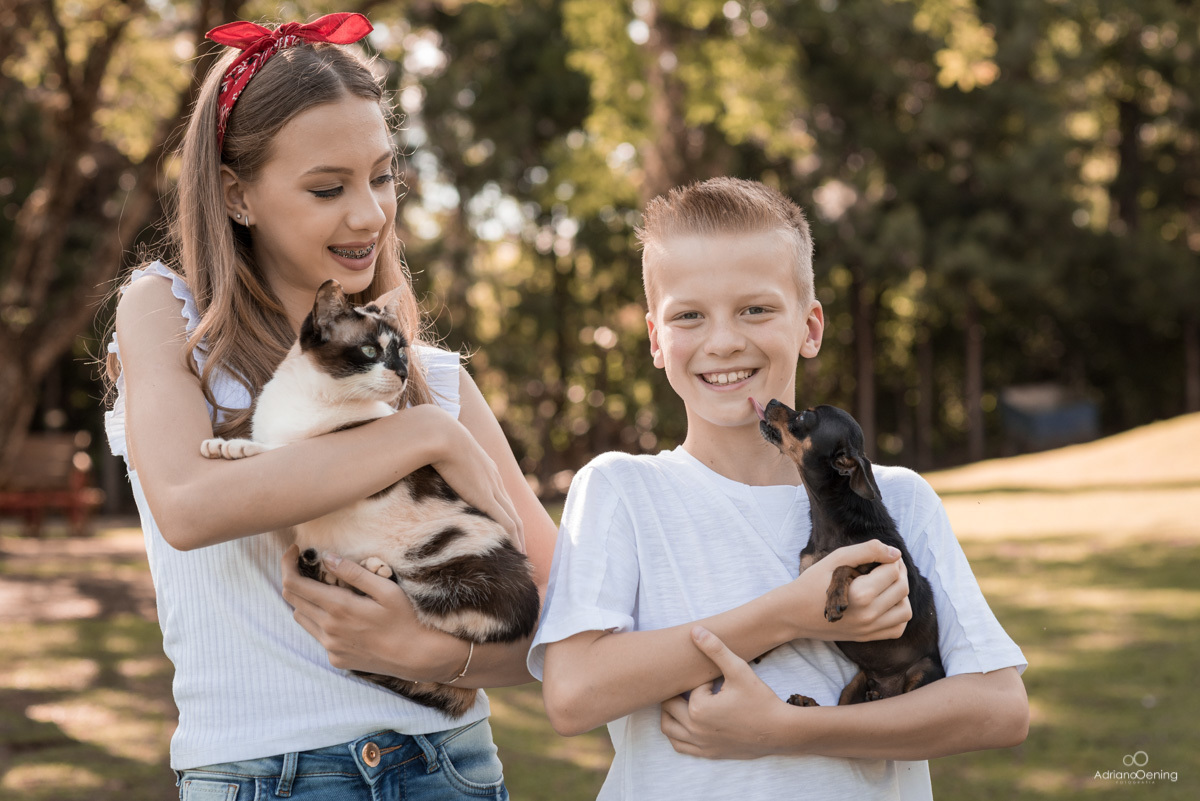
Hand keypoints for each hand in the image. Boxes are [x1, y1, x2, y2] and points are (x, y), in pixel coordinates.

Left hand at [280, 545, 457, 680]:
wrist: (417, 657)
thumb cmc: (406, 618)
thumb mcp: (386, 589)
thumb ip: (354, 573)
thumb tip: (327, 558)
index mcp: (339, 608)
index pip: (294, 584)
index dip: (287, 564)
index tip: (295, 551)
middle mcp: (329, 629)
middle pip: (293, 599)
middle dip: (295, 578)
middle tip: (309, 565)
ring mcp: (331, 647)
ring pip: (302, 617)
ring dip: (306, 600)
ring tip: (326, 590)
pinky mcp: (336, 658)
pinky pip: (318, 635)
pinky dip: (321, 620)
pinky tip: (343, 616)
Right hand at [420, 407, 523, 549]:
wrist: (441, 435)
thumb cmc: (436, 441)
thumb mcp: (444, 454)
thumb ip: (442, 464)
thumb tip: (427, 469)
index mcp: (487, 469)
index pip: (501, 496)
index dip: (506, 513)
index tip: (508, 528)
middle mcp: (495, 480)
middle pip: (512, 509)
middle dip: (518, 529)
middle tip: (521, 547)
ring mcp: (493, 489)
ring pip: (514, 519)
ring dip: (520, 538)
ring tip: (522, 555)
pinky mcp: (486, 498)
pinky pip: (506, 522)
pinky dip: (513, 537)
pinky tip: (517, 550)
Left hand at [660, 627, 789, 758]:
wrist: (780, 731)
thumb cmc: (760, 700)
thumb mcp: (738, 670)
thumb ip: (715, 649)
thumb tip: (695, 630)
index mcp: (699, 709)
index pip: (688, 688)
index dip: (702, 681)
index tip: (718, 682)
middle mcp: (695, 730)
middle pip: (668, 706)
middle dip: (678, 693)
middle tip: (695, 686)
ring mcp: (700, 745)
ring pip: (668, 729)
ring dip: (670, 714)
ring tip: (686, 701)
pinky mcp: (708, 754)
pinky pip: (680, 746)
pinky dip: (677, 734)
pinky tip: (690, 722)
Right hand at [793, 540, 910, 641]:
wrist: (793, 613)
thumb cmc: (812, 582)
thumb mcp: (836, 559)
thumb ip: (867, 551)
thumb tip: (895, 553)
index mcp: (861, 594)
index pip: (893, 571)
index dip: (891, 559)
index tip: (881, 555)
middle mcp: (868, 615)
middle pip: (902, 589)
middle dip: (899, 572)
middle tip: (887, 564)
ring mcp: (869, 629)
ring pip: (905, 611)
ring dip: (902, 594)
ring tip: (888, 584)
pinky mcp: (867, 637)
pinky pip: (897, 629)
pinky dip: (898, 615)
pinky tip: (886, 602)